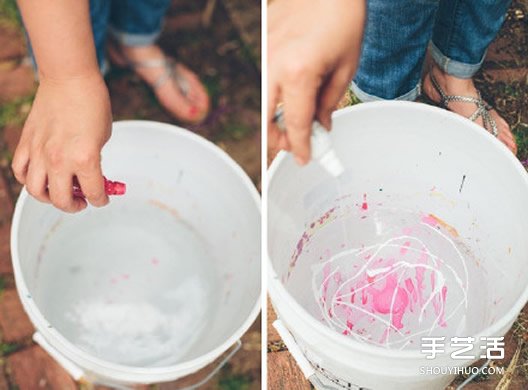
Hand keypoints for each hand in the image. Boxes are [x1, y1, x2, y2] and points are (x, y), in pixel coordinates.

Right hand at [12, 72, 111, 211]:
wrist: (69, 79)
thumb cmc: (92, 104)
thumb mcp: (103, 137)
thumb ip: (95, 159)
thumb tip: (89, 174)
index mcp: (85, 159)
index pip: (94, 193)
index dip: (101, 200)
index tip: (103, 200)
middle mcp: (59, 160)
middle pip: (61, 200)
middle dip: (75, 206)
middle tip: (82, 201)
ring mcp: (40, 153)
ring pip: (36, 191)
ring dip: (49, 198)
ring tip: (60, 193)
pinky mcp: (26, 143)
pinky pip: (20, 171)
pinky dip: (29, 180)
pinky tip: (41, 177)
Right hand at [268, 0, 365, 163]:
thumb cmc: (344, 20)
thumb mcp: (345, 68)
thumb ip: (329, 103)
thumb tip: (319, 126)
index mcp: (298, 73)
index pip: (295, 124)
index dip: (300, 147)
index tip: (305, 159)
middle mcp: (274, 66)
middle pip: (266, 120)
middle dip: (279, 140)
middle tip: (296, 145)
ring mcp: (263, 55)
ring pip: (261, 102)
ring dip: (275, 118)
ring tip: (296, 119)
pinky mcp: (261, 45)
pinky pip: (264, 80)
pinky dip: (275, 94)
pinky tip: (292, 92)